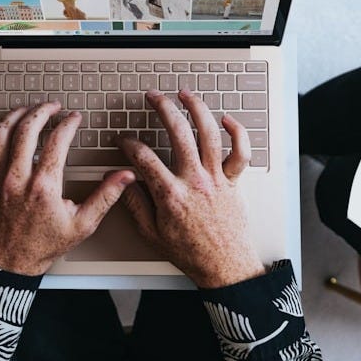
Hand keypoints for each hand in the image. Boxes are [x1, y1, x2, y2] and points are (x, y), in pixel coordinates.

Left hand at [0, 102, 134, 274]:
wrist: (9, 262)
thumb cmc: (43, 246)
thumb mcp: (82, 225)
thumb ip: (105, 196)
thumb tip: (124, 177)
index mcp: (43, 187)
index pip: (56, 141)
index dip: (68, 124)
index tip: (74, 119)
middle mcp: (17, 179)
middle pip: (27, 129)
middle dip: (43, 111)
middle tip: (53, 106)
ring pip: (3, 132)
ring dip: (18, 115)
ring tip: (30, 109)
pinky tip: (8, 126)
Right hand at [118, 90, 263, 287]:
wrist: (224, 266)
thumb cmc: (190, 252)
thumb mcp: (151, 234)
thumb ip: (134, 204)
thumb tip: (121, 183)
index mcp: (171, 194)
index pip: (143, 157)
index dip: (129, 144)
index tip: (124, 141)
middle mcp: (195, 181)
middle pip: (178, 133)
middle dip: (162, 108)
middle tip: (154, 97)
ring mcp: (217, 179)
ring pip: (209, 133)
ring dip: (197, 109)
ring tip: (185, 95)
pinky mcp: (234, 182)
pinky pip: (240, 152)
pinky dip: (237, 132)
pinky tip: (226, 120)